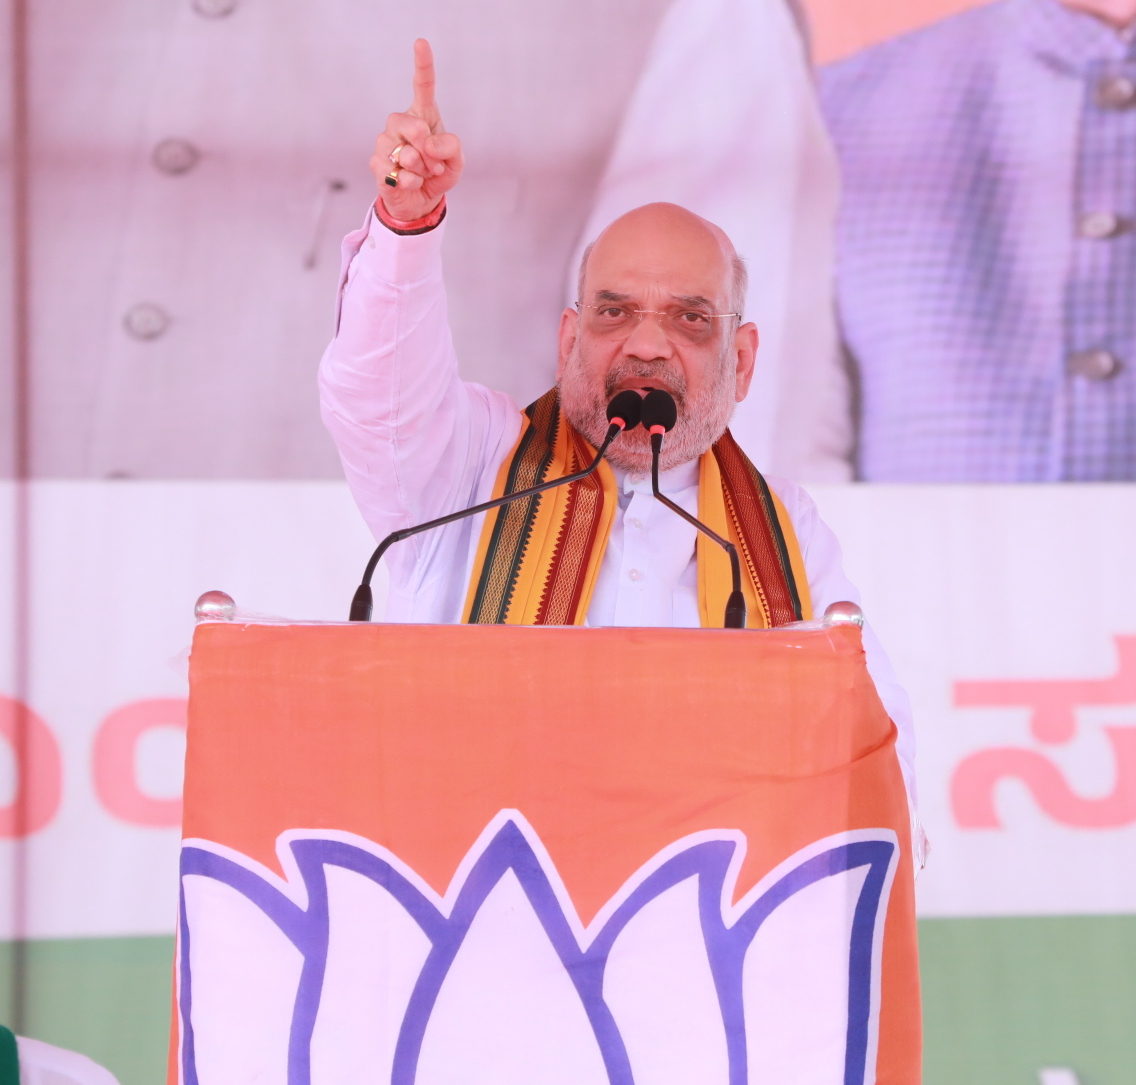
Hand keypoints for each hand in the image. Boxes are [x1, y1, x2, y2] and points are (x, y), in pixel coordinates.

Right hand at [370, 39, 462, 220]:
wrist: (421, 201)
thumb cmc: (438, 174)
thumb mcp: (456, 161)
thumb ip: (451, 146)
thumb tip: (428, 143)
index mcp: (422, 115)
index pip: (422, 86)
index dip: (422, 65)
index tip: (421, 43)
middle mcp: (399, 124)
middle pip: (414, 126)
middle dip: (429, 150)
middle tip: (434, 164)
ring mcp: (385, 142)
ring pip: (407, 154)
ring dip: (422, 170)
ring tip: (421, 174)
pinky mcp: (377, 164)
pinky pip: (400, 173)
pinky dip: (412, 183)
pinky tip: (411, 183)